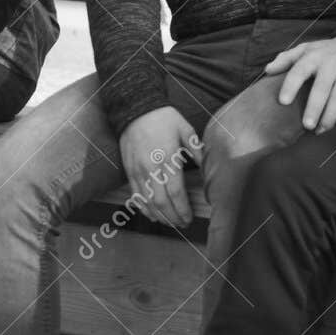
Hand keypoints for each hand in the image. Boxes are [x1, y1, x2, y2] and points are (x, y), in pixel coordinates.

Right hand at [118, 106, 201, 228]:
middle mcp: (151, 169)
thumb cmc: (164, 118)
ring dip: (158, 216)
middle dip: (172, 218)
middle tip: (181, 224)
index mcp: (167, 160)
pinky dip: (143, 208)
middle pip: (161, 203)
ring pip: (147, 202)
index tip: (189, 218)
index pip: (175, 194)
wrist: (135, 110)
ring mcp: (138, 172)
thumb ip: (196, 150)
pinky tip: (152, 214)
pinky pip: (135, 195)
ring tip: (169, 223)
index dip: (182, 210)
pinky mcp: (129, 171)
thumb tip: (206, 166)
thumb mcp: (186, 129)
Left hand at [264, 36, 335, 132]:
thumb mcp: (307, 49)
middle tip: (306, 126)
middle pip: (322, 89)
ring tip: (320, 132)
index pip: (299, 71)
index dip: (291, 86)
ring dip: (330, 118)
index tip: (283, 101)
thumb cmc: (327, 51)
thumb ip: (286, 59)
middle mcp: (332, 64)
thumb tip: (267, 70)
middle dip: (314, 108)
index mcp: (314, 57)